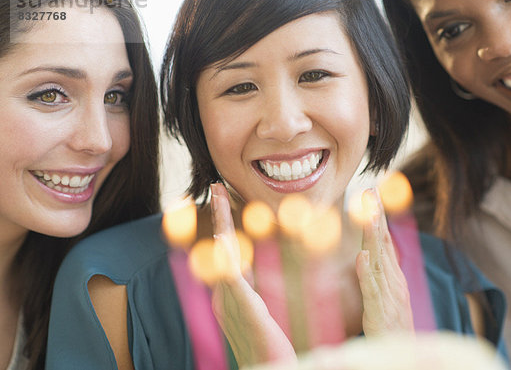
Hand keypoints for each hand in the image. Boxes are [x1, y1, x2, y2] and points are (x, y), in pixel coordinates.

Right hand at [209, 183, 295, 367]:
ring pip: (224, 255)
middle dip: (218, 216)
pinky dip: (227, 257)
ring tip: (219, 196)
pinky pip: (233, 279)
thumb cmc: (268, 350)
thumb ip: (253, 295)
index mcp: (231, 295)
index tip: (224, 201)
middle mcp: (225, 296)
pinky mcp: (245, 311)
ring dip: (221, 224)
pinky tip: (224, 238)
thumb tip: (250, 275)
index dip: (224, 226)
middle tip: (217, 186)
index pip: (227, 253)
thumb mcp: (258, 315)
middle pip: (221, 247)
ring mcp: (232, 303)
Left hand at [356, 188, 413, 336]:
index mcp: (393, 275)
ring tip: (369, 214)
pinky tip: (362, 257)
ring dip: (375, 237)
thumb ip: (378, 274)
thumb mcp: (387, 294)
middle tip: (370, 191)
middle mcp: (393, 281)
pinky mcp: (380, 312)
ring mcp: (388, 295)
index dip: (378, 216)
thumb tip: (366, 252)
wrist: (403, 354)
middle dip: (377, 216)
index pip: (385, 239)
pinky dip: (367, 274)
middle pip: (384, 243)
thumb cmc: (393, 325)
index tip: (371, 192)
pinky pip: (372, 291)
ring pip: (380, 261)